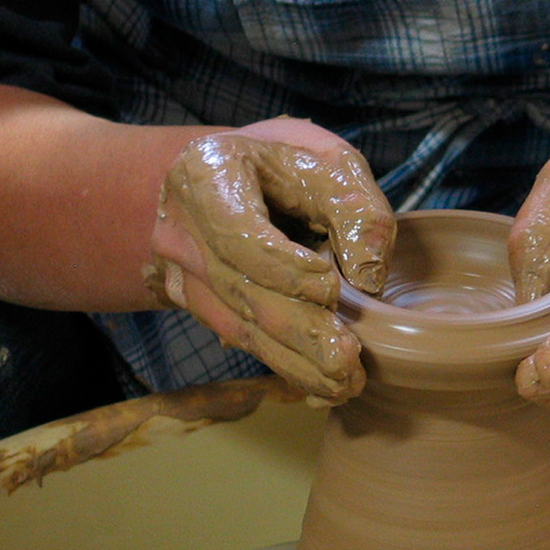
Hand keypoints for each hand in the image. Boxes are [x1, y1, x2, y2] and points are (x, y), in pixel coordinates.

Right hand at [149, 117, 395, 404]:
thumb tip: (369, 278)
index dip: (283, 267)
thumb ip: (356, 210)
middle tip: (348, 360)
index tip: (331, 287)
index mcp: (206, 176)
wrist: (232, 175)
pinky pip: (239, 338)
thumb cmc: (287, 165)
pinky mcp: (197, 306)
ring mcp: (181, 273)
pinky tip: (323, 386)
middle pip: (239, 290)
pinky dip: (284, 364)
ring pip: (237, 326)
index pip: (237, 235)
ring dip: (294, 361)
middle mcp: (180, 230)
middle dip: (298, 331)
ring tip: (344, 383)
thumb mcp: (329, 163)